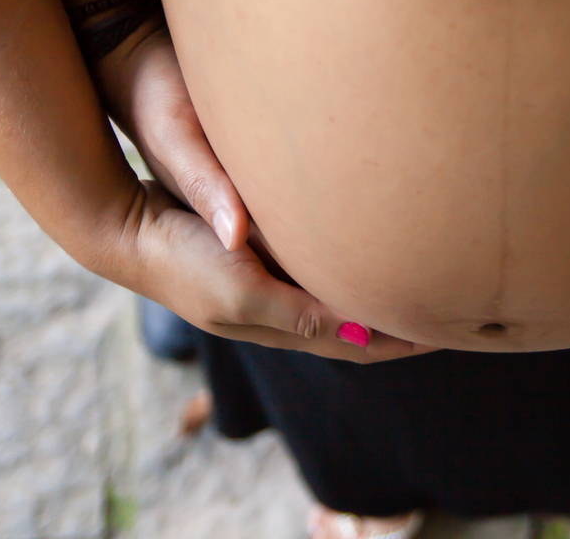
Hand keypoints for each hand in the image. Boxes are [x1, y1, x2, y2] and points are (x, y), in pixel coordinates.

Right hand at [92, 22, 434, 361]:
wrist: (124, 228)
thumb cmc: (180, 256)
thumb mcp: (241, 290)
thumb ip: (296, 311)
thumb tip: (358, 329)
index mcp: (276, 323)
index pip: (351, 341)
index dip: (396, 341)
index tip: (442, 333)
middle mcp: (276, 309)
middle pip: (349, 328)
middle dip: (395, 326)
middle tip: (445, 316)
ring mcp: (264, 283)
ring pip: (335, 300)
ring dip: (374, 302)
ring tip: (417, 290)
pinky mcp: (253, 257)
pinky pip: (314, 274)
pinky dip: (346, 275)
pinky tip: (363, 258)